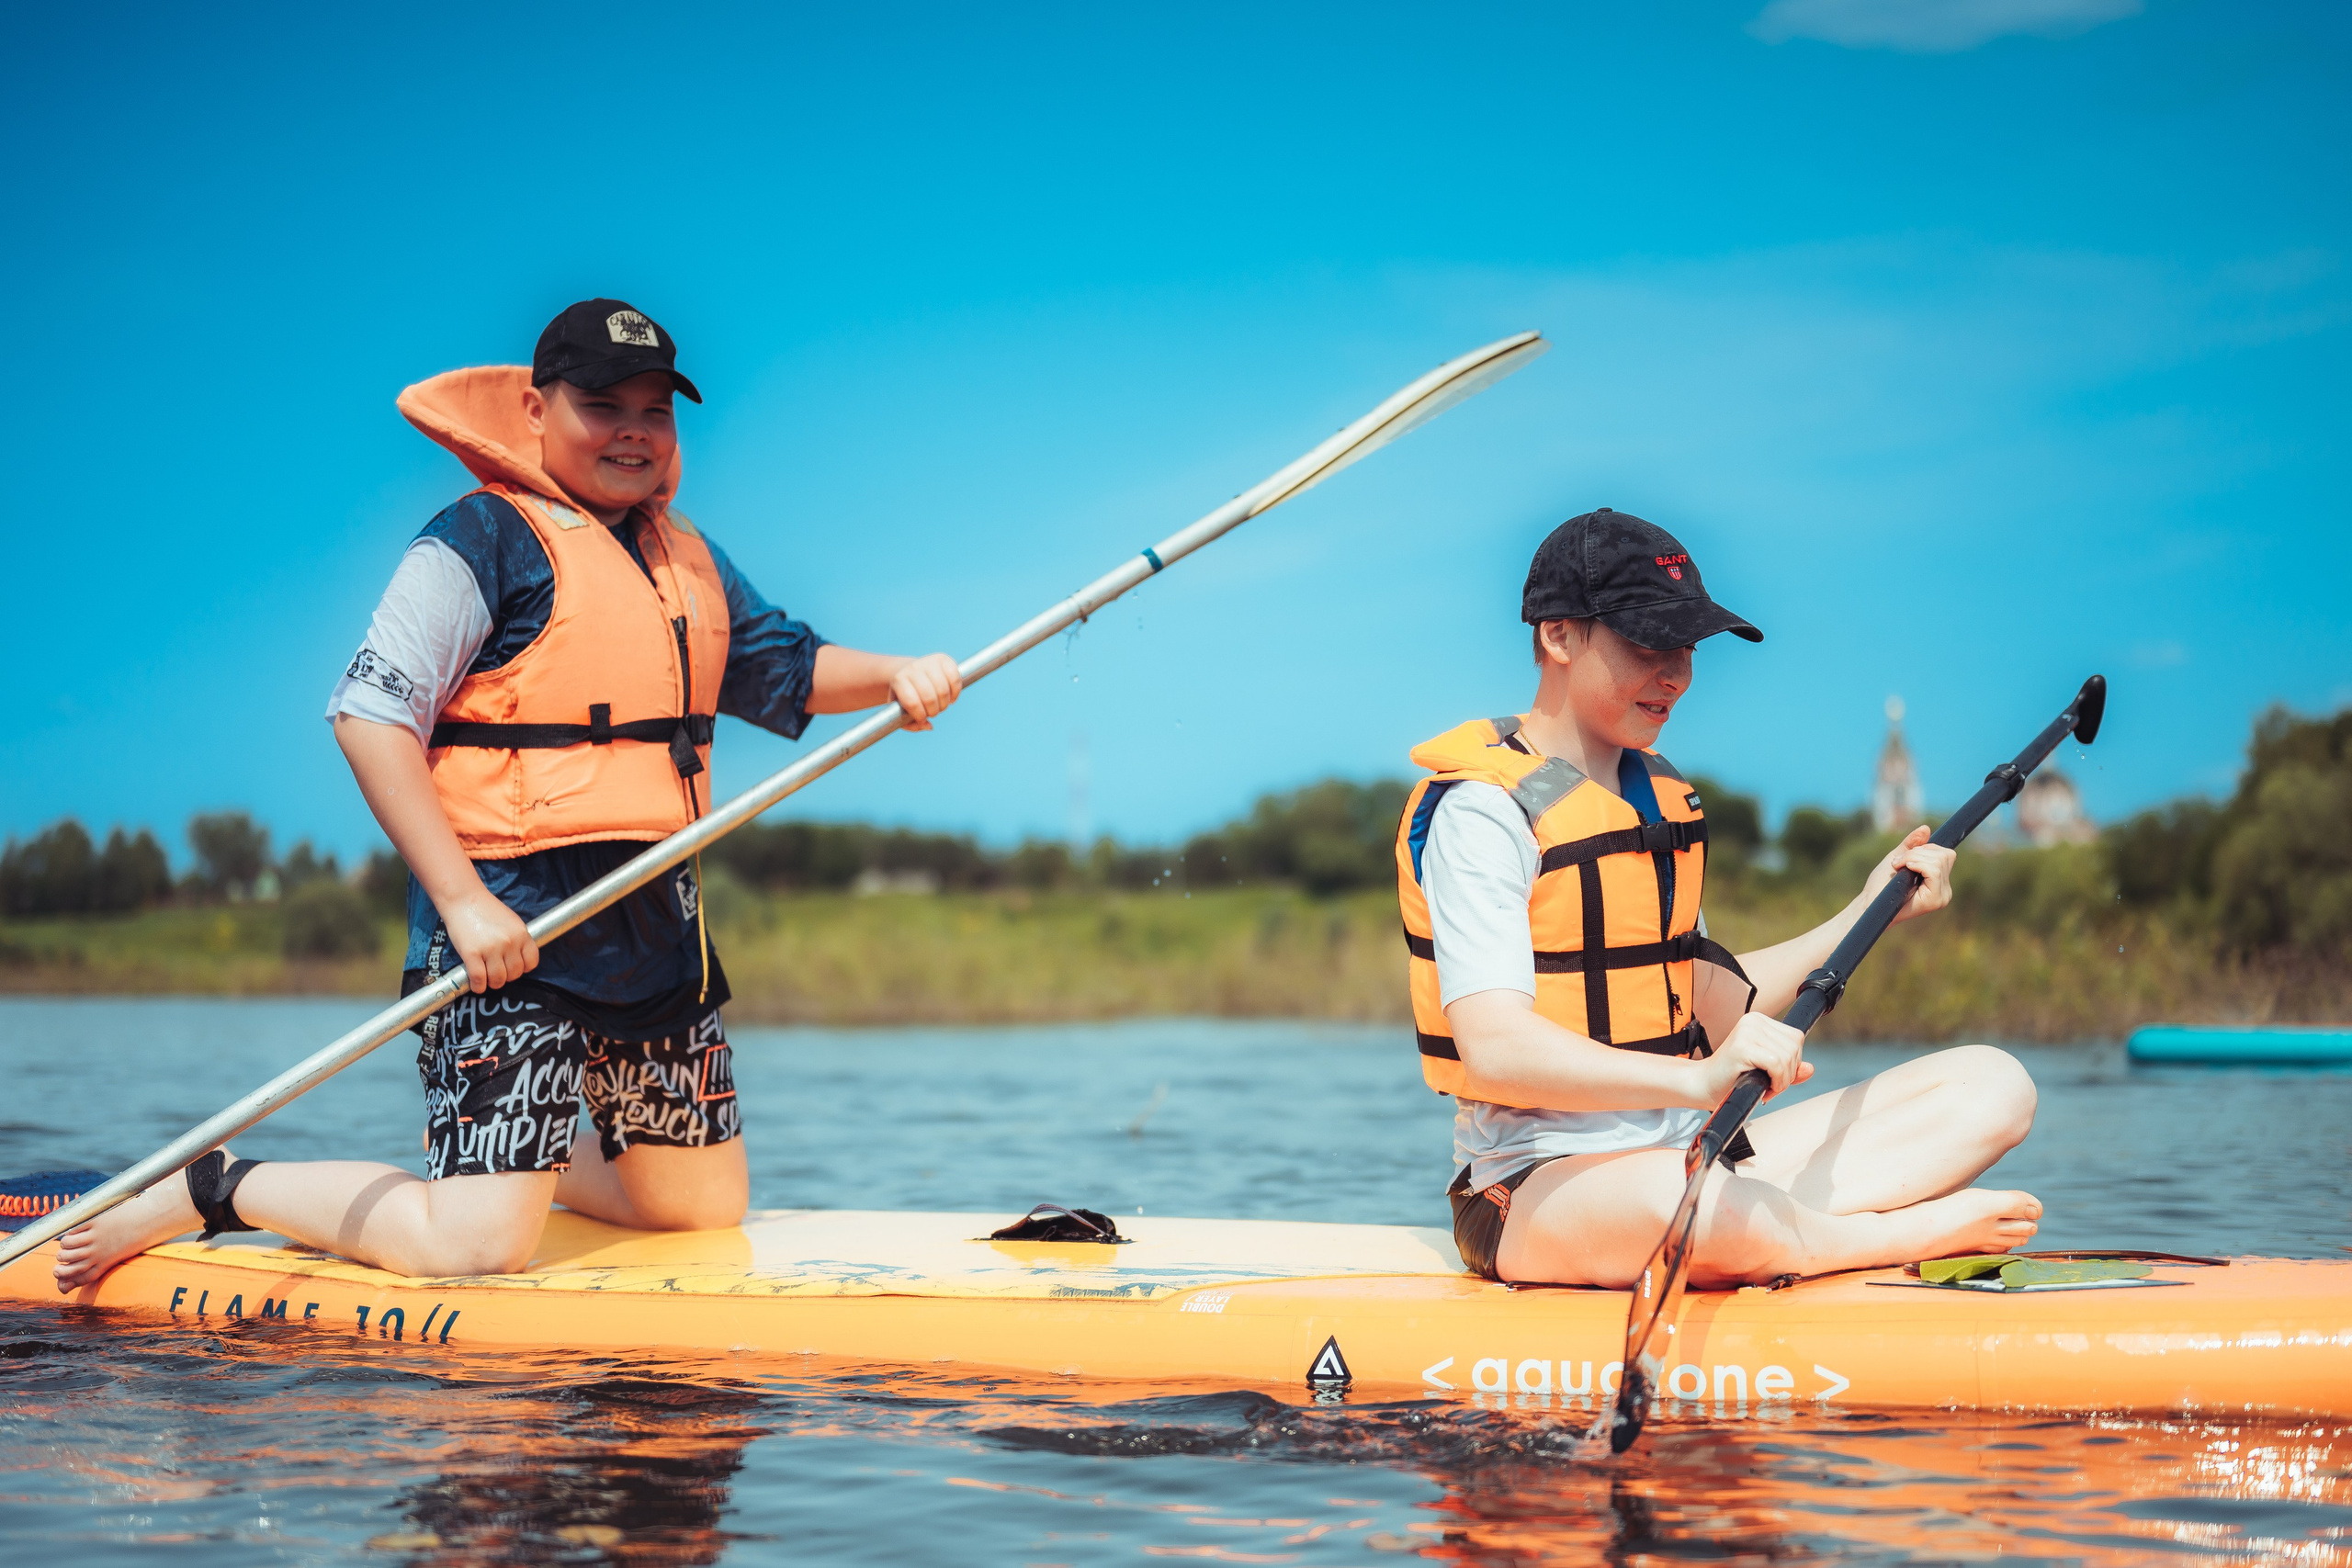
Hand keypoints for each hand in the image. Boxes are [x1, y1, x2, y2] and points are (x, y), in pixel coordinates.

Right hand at [443, 887, 537, 992]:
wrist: (464, 899)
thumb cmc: (486, 910)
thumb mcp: (512, 921)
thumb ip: (518, 939)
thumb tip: (520, 960)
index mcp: (521, 934)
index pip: (531, 962)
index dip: (522, 969)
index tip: (513, 968)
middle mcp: (509, 942)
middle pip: (515, 974)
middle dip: (506, 977)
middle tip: (497, 973)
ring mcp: (491, 948)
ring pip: (498, 980)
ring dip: (493, 983)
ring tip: (487, 978)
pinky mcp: (472, 953)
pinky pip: (479, 979)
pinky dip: (478, 986)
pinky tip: (476, 984)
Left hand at [889, 652, 962, 730]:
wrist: (910, 671)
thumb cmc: (906, 695)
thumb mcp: (901, 709)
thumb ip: (910, 724)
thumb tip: (928, 726)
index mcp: (899, 680)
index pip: (912, 702)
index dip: (920, 715)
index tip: (922, 719)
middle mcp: (913, 668)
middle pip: (929, 698)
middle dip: (933, 711)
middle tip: (932, 713)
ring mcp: (928, 662)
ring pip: (943, 690)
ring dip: (944, 704)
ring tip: (941, 705)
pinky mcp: (943, 659)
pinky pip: (955, 679)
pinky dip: (955, 693)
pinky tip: (951, 697)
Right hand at [1695, 1011, 1811, 1105]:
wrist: (1703, 1086)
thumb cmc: (1732, 1078)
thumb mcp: (1766, 1071)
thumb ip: (1789, 1069)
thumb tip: (1810, 1069)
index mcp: (1759, 1020)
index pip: (1796, 1038)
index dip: (1793, 1062)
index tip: (1776, 1076)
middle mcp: (1753, 1021)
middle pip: (1795, 1047)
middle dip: (1788, 1073)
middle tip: (1770, 1085)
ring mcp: (1747, 1031)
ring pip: (1788, 1057)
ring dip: (1782, 1080)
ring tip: (1765, 1087)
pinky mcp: (1742, 1046)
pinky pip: (1777, 1064)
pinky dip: (1777, 1082)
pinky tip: (1765, 1088)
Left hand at [1866, 825, 1956, 925]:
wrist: (1870, 904)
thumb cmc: (1881, 885)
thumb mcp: (1898, 858)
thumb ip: (1913, 845)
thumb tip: (1926, 828)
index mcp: (1939, 882)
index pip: (1947, 854)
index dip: (1926, 849)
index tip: (1906, 857)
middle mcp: (1945, 890)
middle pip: (1944, 855)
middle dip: (1918, 852)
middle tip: (1898, 864)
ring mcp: (1942, 896)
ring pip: (1938, 860)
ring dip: (1913, 857)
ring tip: (1897, 868)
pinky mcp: (1935, 900)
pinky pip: (1933, 870)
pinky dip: (1916, 863)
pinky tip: (1903, 870)